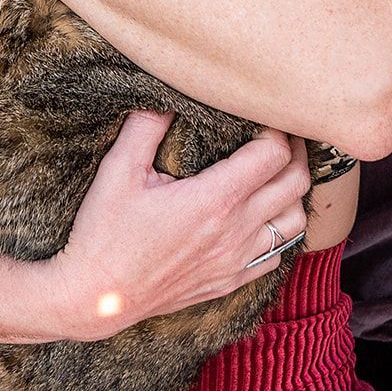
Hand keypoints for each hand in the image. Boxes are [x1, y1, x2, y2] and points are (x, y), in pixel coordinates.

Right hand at [44, 112, 310, 341]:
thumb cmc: (104, 231)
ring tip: (278, 173)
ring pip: (295, 223)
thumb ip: (146, 126)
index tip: (262, 117)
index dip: (276, 129)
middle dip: (296, 152)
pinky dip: (279, 232)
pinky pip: (277, 255)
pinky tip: (261, 217)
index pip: (272, 155)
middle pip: (295, 184)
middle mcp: (235, 231)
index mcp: (213, 199)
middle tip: (283, 135)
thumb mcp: (118, 170)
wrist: (95, 296)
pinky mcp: (230, 281)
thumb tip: (167, 93)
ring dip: (294, 193)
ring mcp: (236, 260)